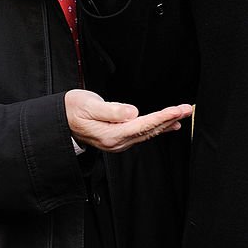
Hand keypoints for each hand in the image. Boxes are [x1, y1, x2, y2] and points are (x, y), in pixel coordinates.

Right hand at [65, 89, 191, 152]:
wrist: (59, 119)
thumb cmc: (71, 109)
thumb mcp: (88, 105)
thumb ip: (111, 110)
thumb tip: (132, 113)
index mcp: (110, 134)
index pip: (143, 124)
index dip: (163, 116)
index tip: (178, 109)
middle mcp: (116, 142)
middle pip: (149, 130)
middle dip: (170, 118)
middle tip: (188, 108)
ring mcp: (117, 142)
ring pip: (147, 133)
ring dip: (166, 123)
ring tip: (183, 115)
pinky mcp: (117, 139)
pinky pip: (141, 134)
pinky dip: (156, 127)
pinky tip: (168, 125)